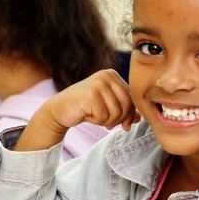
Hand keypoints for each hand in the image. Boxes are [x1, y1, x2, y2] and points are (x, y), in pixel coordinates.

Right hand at [14, 70, 138, 151]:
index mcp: (113, 75)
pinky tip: (86, 115)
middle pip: (127, 105)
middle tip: (106, 123)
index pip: (131, 98)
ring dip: (106, 121)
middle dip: (118, 119)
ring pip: (116, 113)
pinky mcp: (91, 94)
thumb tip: (139, 118)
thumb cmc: (85, 108)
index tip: (122, 124)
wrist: (59, 110)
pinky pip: (104, 116)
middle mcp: (107, 75)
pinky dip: (96, 121)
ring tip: (94, 116)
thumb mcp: (107, 106)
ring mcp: (98, 83)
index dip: (128, 115)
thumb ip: (124, 109)